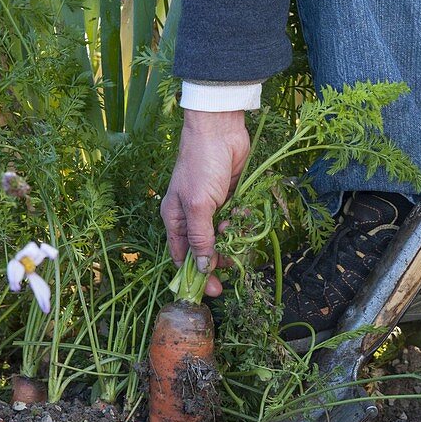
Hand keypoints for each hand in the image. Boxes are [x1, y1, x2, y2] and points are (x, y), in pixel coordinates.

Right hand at [161, 110, 249, 296]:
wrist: (220, 130)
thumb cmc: (202, 165)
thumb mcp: (198, 205)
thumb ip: (201, 238)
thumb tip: (202, 268)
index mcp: (175, 219)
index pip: (181, 257)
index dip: (195, 275)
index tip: (212, 291)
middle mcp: (192, 217)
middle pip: (206, 251)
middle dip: (221, 259)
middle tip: (235, 268)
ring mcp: (213, 208)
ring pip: (225, 237)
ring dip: (234, 237)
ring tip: (237, 224)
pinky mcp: (231, 199)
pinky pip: (239, 221)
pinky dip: (244, 221)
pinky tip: (245, 212)